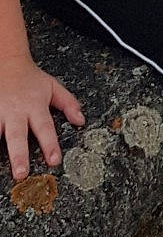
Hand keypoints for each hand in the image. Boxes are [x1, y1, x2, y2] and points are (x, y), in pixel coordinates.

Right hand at [0, 56, 84, 181]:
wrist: (7, 62)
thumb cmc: (31, 78)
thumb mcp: (53, 87)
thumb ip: (69, 103)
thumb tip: (81, 121)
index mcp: (35, 107)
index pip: (45, 128)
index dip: (50, 145)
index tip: (54, 161)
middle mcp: (16, 112)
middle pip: (18, 136)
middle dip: (19, 155)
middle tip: (21, 173)